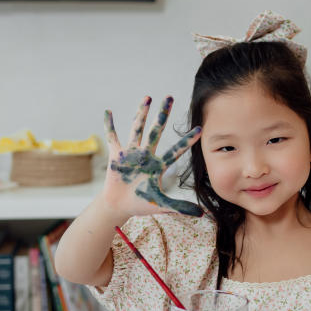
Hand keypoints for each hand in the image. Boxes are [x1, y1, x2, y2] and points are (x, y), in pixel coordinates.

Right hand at [101, 95, 202, 217]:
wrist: (120, 206)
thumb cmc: (141, 204)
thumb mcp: (161, 205)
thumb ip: (180, 207)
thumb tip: (202, 214)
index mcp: (159, 165)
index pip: (176, 150)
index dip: (187, 141)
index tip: (200, 128)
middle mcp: (147, 155)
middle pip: (156, 131)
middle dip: (162, 115)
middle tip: (170, 97)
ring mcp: (131, 153)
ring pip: (137, 129)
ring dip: (141, 113)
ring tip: (147, 97)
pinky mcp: (117, 155)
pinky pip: (112, 137)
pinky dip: (109, 125)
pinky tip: (108, 111)